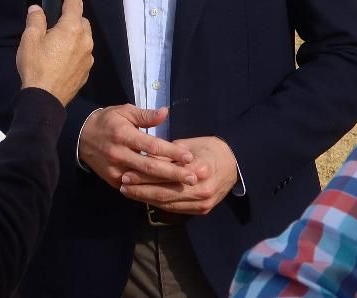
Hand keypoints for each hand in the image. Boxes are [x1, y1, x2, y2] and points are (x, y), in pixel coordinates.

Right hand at [14, 0, 93, 105]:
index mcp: (71, 28)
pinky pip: (83, 53)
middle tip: (56, 21)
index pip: (74, 3)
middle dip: (72, 17)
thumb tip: (37, 9)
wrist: (44, 99)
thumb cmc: (36, 66)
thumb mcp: (30, 39)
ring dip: (74, 35)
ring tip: (58, 41)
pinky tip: (62, 57)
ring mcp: (88, 57)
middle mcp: (85, 40)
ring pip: (84, 38)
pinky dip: (75, 50)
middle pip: (81, 21)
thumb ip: (35, 20)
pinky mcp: (86, 71)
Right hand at [77, 104, 197, 190]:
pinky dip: (151, 189)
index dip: (172, 152)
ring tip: (185, 186)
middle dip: (174, 173)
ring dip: (166, 184)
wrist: (81, 137)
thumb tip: (165, 113)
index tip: (189, 157)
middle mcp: (119, 154)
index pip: (152, 146)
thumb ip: (145, 115)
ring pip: (144, 180)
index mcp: (124, 135)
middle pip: (151, 167)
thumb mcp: (125, 111)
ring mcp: (116, 170)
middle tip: (194, 178)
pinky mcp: (113, 181)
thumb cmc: (108, 121)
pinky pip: (135, 187)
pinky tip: (167, 191)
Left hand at [118, 135, 238, 214]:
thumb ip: (168, 154)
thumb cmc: (208, 149)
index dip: (144, 175)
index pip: (165, 174)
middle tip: (123, 185)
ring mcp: (203, 202)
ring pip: (168, 203)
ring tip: (129, 192)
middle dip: (141, 189)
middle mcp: (201, 188)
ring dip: (146, 199)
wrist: (233, 164)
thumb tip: (144, 159)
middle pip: (165, 192)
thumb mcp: (189, 145)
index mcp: (199, 168)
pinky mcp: (202, 210)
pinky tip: (145, 199)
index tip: (126, 173)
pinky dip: (158, 204)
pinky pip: (175, 209)